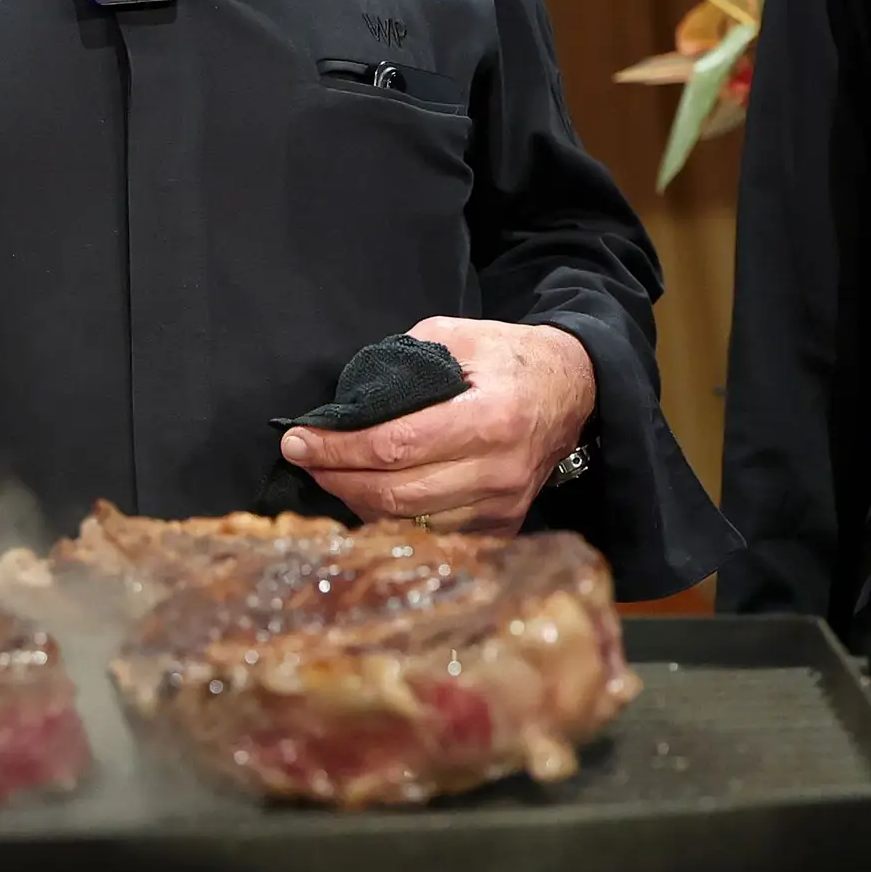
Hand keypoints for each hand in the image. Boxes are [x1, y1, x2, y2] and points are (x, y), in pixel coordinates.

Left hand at [278, 316, 593, 533]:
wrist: (573, 390)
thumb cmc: (509, 357)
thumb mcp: (457, 336)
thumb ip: (402, 362)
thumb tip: (348, 400)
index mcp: (489, 418)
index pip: (395, 446)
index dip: (338, 448)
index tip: (297, 440)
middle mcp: (499, 471)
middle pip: (397, 495)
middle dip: (337, 478)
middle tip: (303, 459)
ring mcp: (504, 505)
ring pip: (411, 523)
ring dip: (358, 502)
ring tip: (329, 475)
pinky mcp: (504, 525)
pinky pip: (434, 535)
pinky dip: (392, 519)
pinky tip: (368, 495)